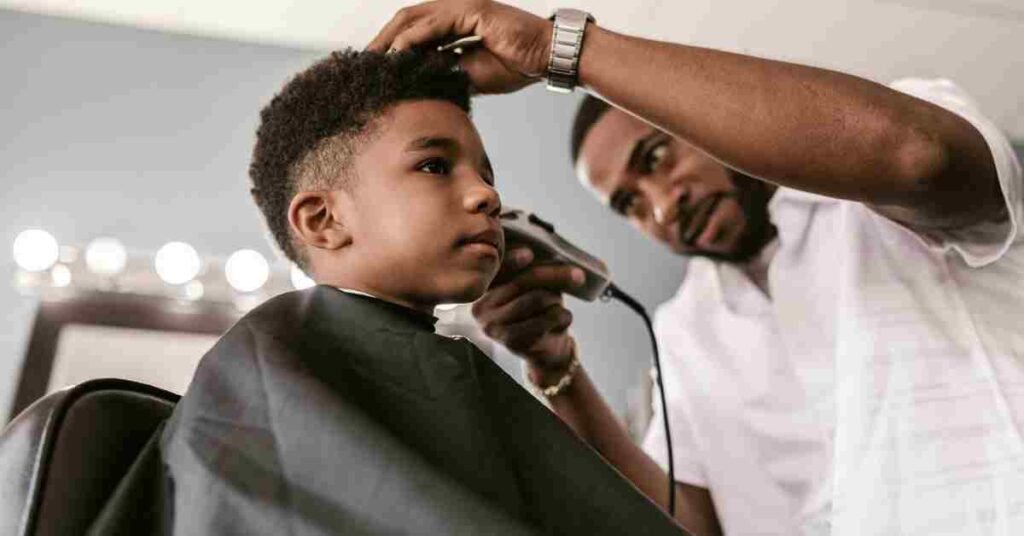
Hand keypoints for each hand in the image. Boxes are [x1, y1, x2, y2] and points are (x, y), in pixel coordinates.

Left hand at [367, 0, 551, 93]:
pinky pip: (434, 24)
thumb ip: (446, 73)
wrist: (546, 57)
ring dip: (391, 40)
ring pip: (414, 19)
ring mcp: (462, 6)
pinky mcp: (472, 10)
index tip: (374, 69)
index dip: (391, 48)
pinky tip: (398, 54)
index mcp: (454, 23)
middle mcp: (454, 10)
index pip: (413, 32)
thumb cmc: (516, 65)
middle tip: (364, 64)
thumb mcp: (471, 73)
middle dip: (382, 42)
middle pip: (406, 21)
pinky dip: (413, 39)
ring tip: (374, 61)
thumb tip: (421, 85)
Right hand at [472, 246, 585, 372]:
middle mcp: (482, 306)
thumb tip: (554, 256)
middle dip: (554, 275)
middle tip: (577, 275)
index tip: (529, 254)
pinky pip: (547, 318)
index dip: (512, 260)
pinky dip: (563, 317)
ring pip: (537, 299)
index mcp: (483, 288)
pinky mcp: (512, 341)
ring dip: (556, 300)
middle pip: (522, 282)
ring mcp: (494, 325)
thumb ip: (534, 271)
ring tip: (558, 306)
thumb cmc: (538, 311)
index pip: (497, 269)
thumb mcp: (534, 286)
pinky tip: (561, 320)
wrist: (545, 349)